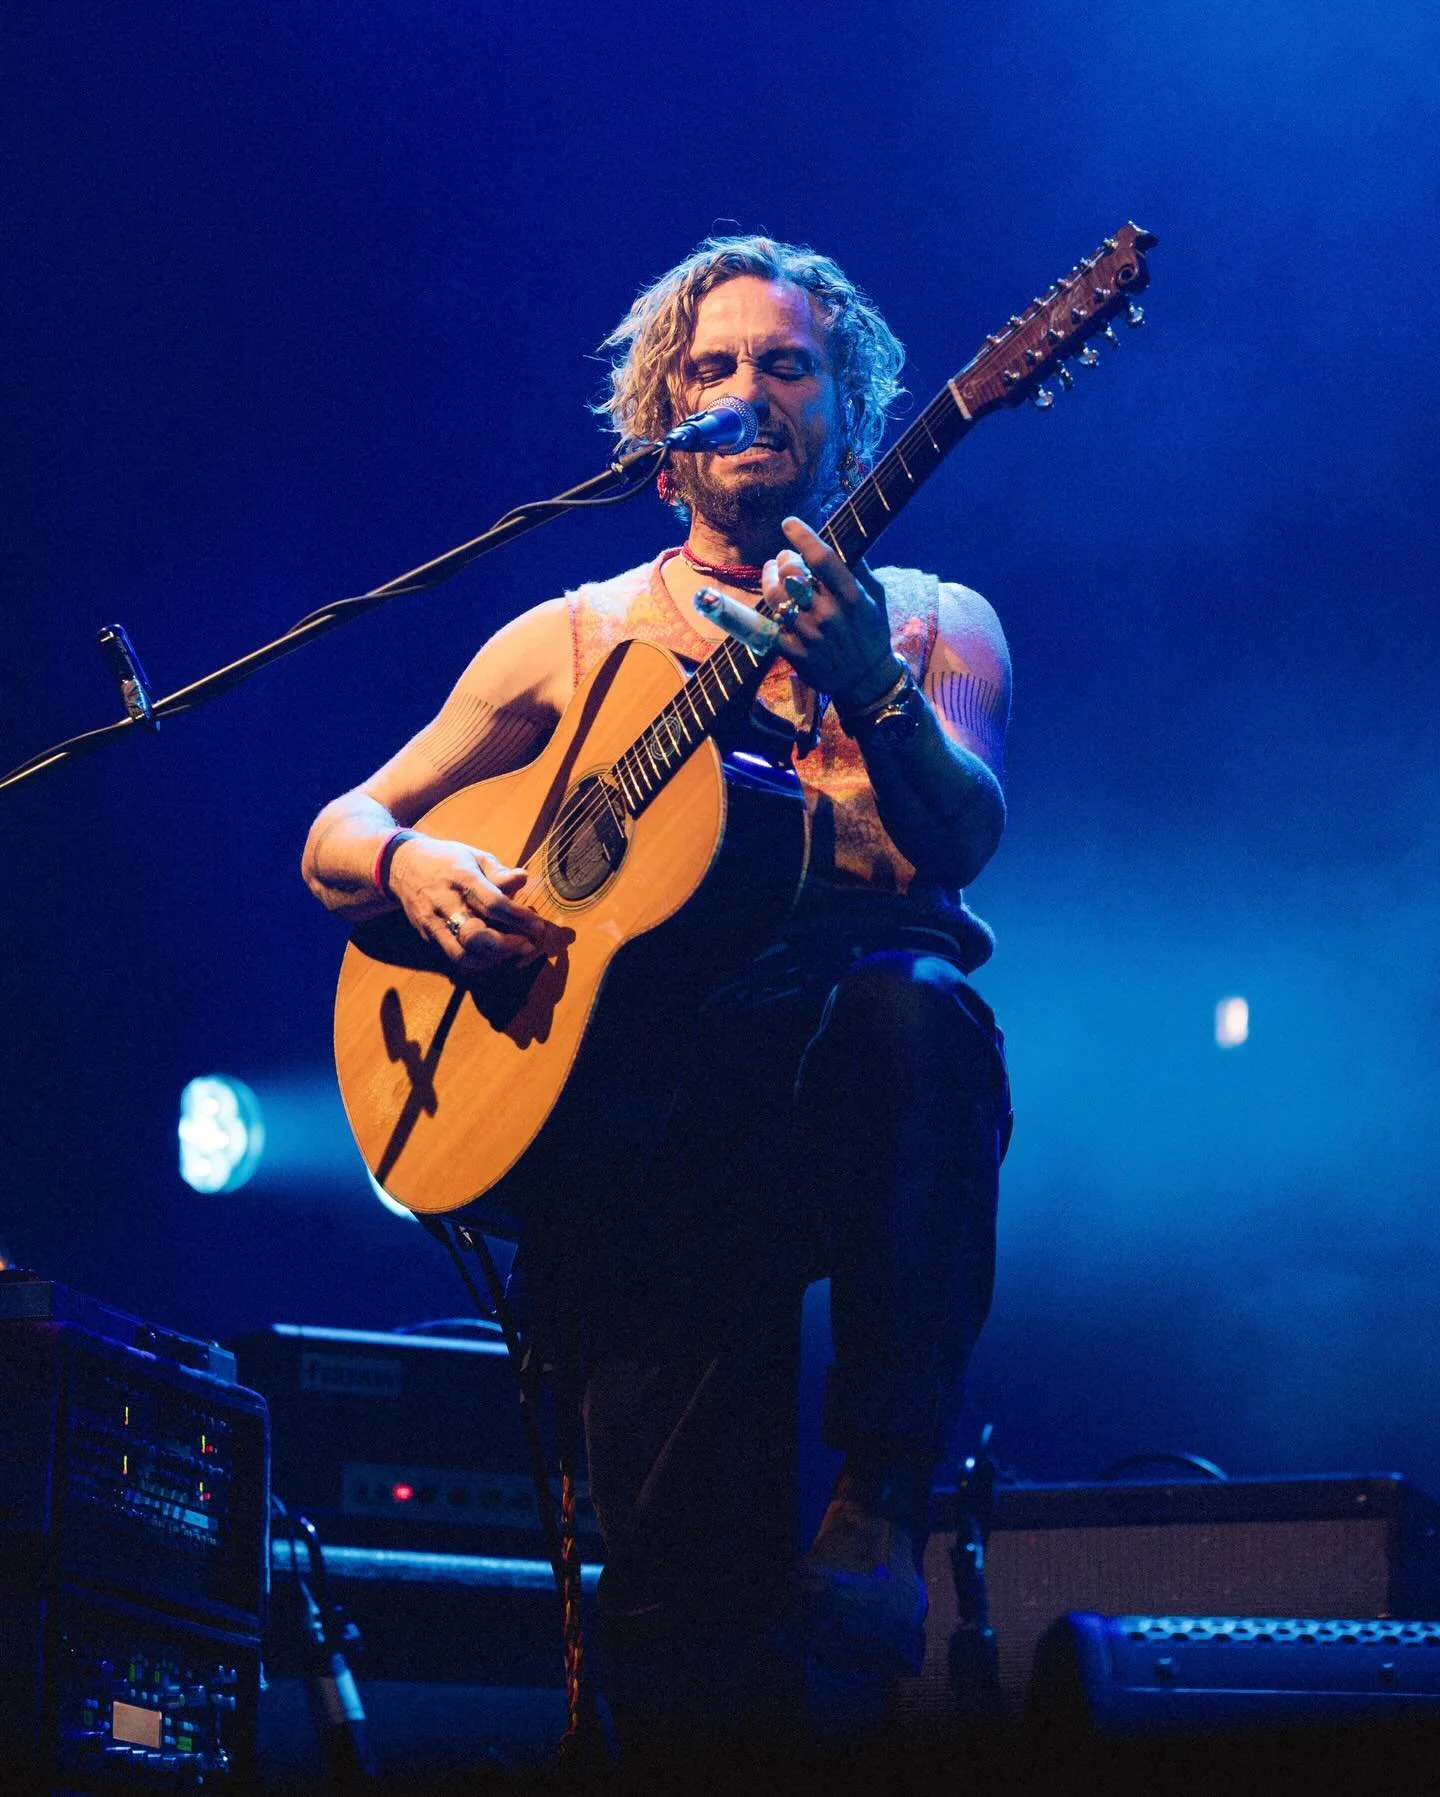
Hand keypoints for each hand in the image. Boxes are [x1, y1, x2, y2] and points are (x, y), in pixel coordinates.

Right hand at [386, 835, 569, 971]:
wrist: (401, 866)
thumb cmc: (446, 860)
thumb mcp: (473, 855)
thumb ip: (498, 871)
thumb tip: (523, 878)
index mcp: (460, 877)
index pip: (493, 903)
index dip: (519, 918)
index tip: (539, 926)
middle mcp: (444, 902)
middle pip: (474, 935)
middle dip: (505, 945)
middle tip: (527, 945)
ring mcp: (433, 922)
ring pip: (461, 954)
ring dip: (491, 960)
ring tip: (512, 953)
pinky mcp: (427, 936)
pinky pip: (453, 959)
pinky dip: (477, 963)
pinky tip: (494, 957)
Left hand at [763, 516, 901, 707]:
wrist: (867, 679)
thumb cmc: (872, 632)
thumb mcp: (876, 597)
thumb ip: (860, 569)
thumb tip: (842, 539)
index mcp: (852, 596)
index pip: (822, 558)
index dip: (802, 536)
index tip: (789, 523)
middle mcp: (830, 614)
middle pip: (792, 574)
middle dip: (783, 559)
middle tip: (784, 558)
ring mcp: (811, 635)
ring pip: (776, 597)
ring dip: (769, 579)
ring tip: (772, 573)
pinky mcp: (796, 654)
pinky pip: (771, 626)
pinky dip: (770, 611)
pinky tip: (776, 604)